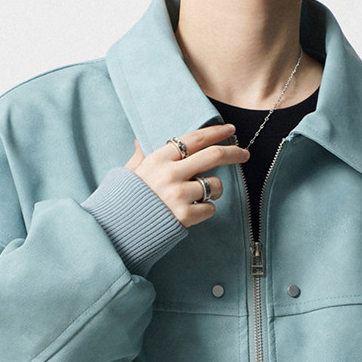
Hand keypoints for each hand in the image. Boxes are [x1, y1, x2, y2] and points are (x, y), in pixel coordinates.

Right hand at [125, 124, 249, 228]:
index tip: (229, 129)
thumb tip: (139, 141)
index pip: (193, 139)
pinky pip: (210, 208)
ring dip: (214, 190)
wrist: (117, 232)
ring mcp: (179, 195)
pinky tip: (191, 213)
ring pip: (215, 185)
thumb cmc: (124, 201)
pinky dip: (205, 210)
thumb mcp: (128, 174)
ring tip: (200, 196)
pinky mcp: (185, 216)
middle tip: (244, 153)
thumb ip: (139, 157)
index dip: (215, 132)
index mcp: (158, 159)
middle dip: (233, 152)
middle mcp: (170, 174)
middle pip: (212, 155)